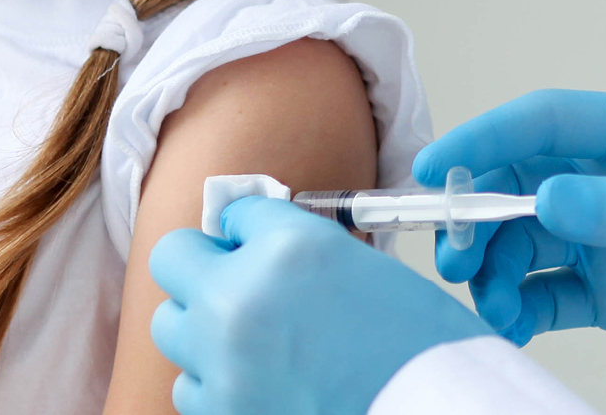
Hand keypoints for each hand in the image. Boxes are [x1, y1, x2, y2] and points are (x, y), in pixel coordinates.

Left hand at [147, 198, 490, 414]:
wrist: (434, 407)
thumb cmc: (417, 344)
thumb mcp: (365, 266)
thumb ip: (300, 246)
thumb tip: (254, 241)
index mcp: (288, 247)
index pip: (235, 211)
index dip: (250, 228)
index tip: (256, 241)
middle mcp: (241, 297)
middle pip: (174, 258)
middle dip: (203, 266)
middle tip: (237, 282)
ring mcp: (223, 361)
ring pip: (171, 326)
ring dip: (204, 327)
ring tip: (253, 340)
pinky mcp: (222, 412)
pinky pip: (189, 386)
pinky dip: (215, 382)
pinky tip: (257, 380)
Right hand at [416, 91, 605, 407]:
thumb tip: (546, 197)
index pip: (549, 119)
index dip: (487, 137)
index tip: (435, 170)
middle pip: (522, 180)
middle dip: (480, 212)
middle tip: (456, 256)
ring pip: (525, 240)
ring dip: (495, 267)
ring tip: (491, 304)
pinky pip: (546, 292)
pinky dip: (520, 307)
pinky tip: (515, 326)